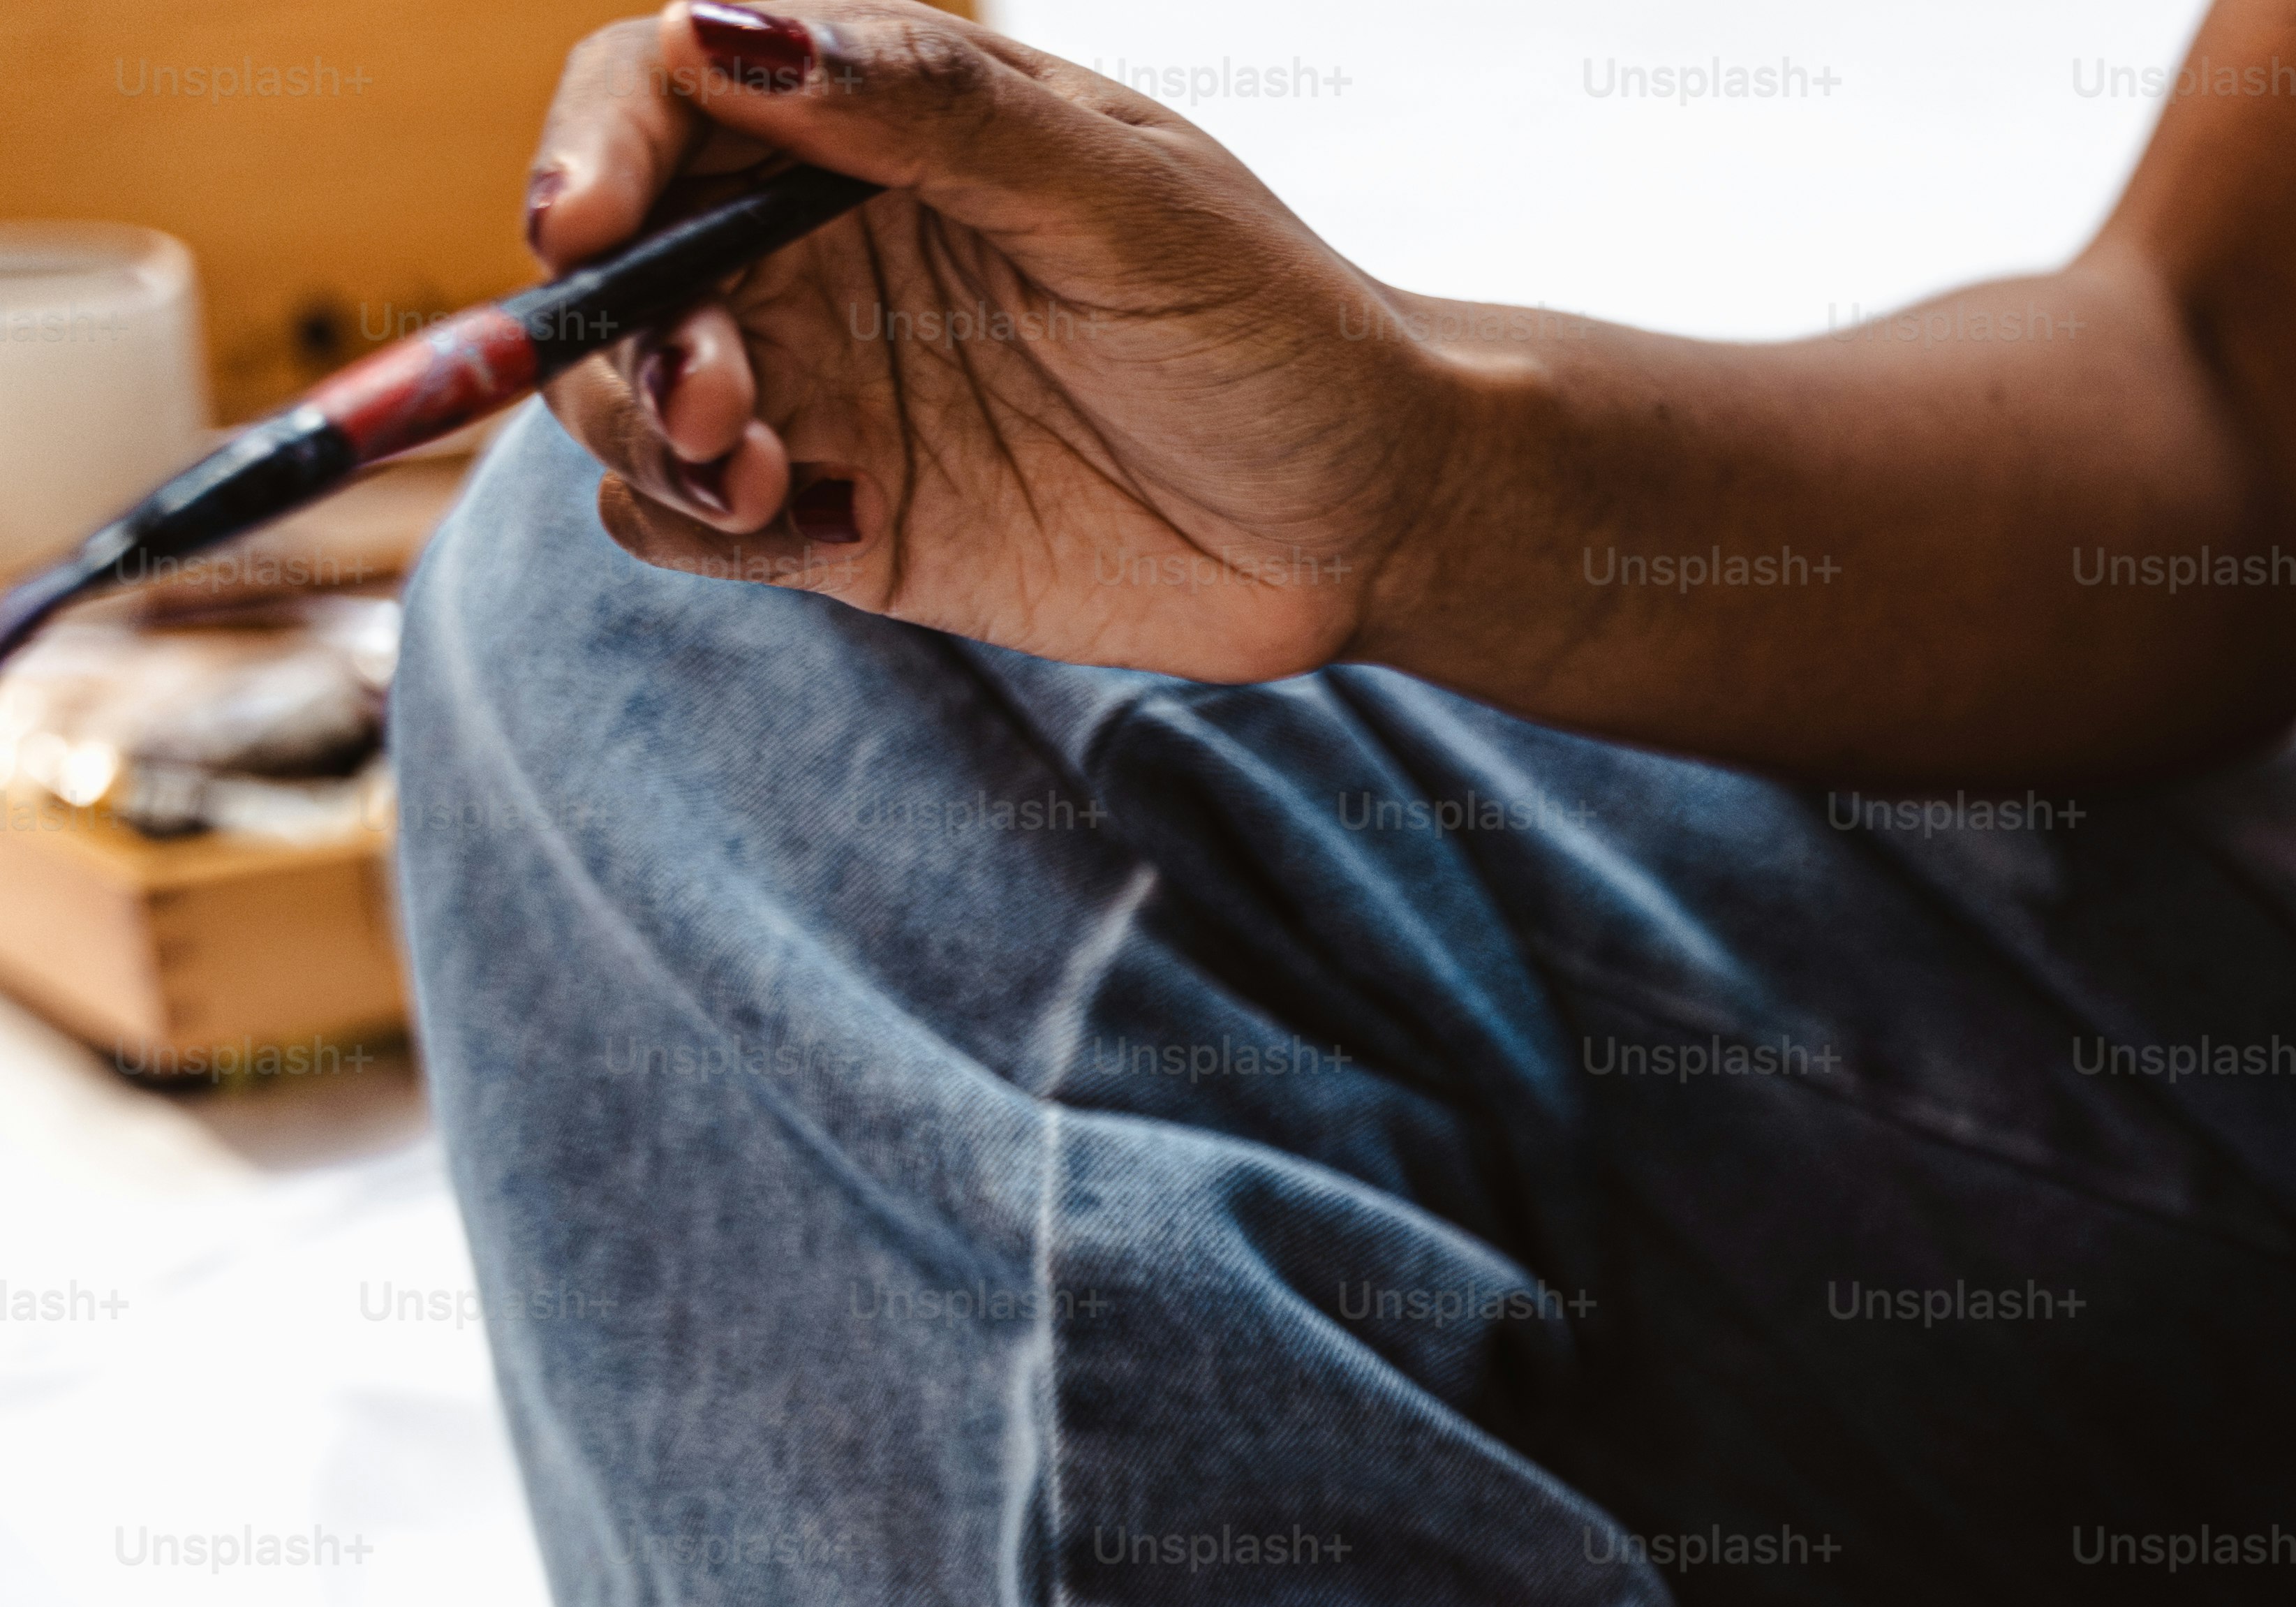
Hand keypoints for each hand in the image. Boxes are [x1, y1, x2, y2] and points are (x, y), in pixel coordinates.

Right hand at [520, 0, 1454, 676]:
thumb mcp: (1125, 196)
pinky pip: (696, 524)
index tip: (584, 224)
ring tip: (765, 473)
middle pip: (616, 259)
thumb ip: (932, 108)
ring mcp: (826, 387)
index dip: (597, 148)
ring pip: (628, 396)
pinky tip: (827, 524)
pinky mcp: (849, 523)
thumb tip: (721, 30)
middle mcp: (822, 248)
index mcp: (878, 125)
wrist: (1371, 511)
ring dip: (645, 435)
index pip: (664, 93)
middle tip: (718, 401)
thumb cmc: (1274, 326)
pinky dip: (705, 528)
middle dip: (612, 327)